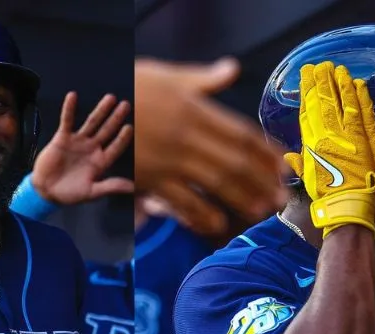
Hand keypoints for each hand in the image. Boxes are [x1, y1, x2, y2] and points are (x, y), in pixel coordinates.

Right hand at [31, 92, 133, 204]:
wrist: (46, 191)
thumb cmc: (70, 194)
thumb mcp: (92, 192)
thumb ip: (111, 186)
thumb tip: (133, 187)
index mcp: (101, 161)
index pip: (115, 147)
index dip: (122, 138)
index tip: (130, 127)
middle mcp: (92, 149)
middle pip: (107, 130)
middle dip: (116, 118)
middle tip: (126, 105)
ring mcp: (78, 142)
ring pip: (91, 122)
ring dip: (101, 110)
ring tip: (111, 98)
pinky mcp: (62, 138)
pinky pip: (66, 121)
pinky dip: (69, 109)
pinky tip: (72, 96)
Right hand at [135, 57, 287, 234]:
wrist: (91, 103)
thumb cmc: (127, 86)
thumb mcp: (165, 75)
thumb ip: (202, 79)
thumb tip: (231, 69)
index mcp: (194, 109)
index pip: (240, 133)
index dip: (265, 151)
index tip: (283, 165)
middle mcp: (187, 136)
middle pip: (234, 161)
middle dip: (261, 181)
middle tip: (280, 197)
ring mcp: (169, 159)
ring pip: (214, 183)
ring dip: (240, 199)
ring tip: (259, 212)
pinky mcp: (150, 178)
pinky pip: (181, 201)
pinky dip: (200, 214)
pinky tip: (216, 224)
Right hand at [283, 62, 374, 235]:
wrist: (348, 208)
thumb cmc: (329, 198)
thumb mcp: (309, 179)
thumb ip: (301, 164)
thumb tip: (290, 157)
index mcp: (312, 146)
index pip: (308, 114)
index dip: (306, 94)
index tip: (305, 79)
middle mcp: (326, 138)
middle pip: (321, 104)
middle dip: (319, 83)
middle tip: (318, 65)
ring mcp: (345, 137)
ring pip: (340, 104)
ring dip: (337, 84)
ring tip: (336, 67)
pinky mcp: (362, 139)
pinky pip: (361, 112)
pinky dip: (359, 96)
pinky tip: (357, 83)